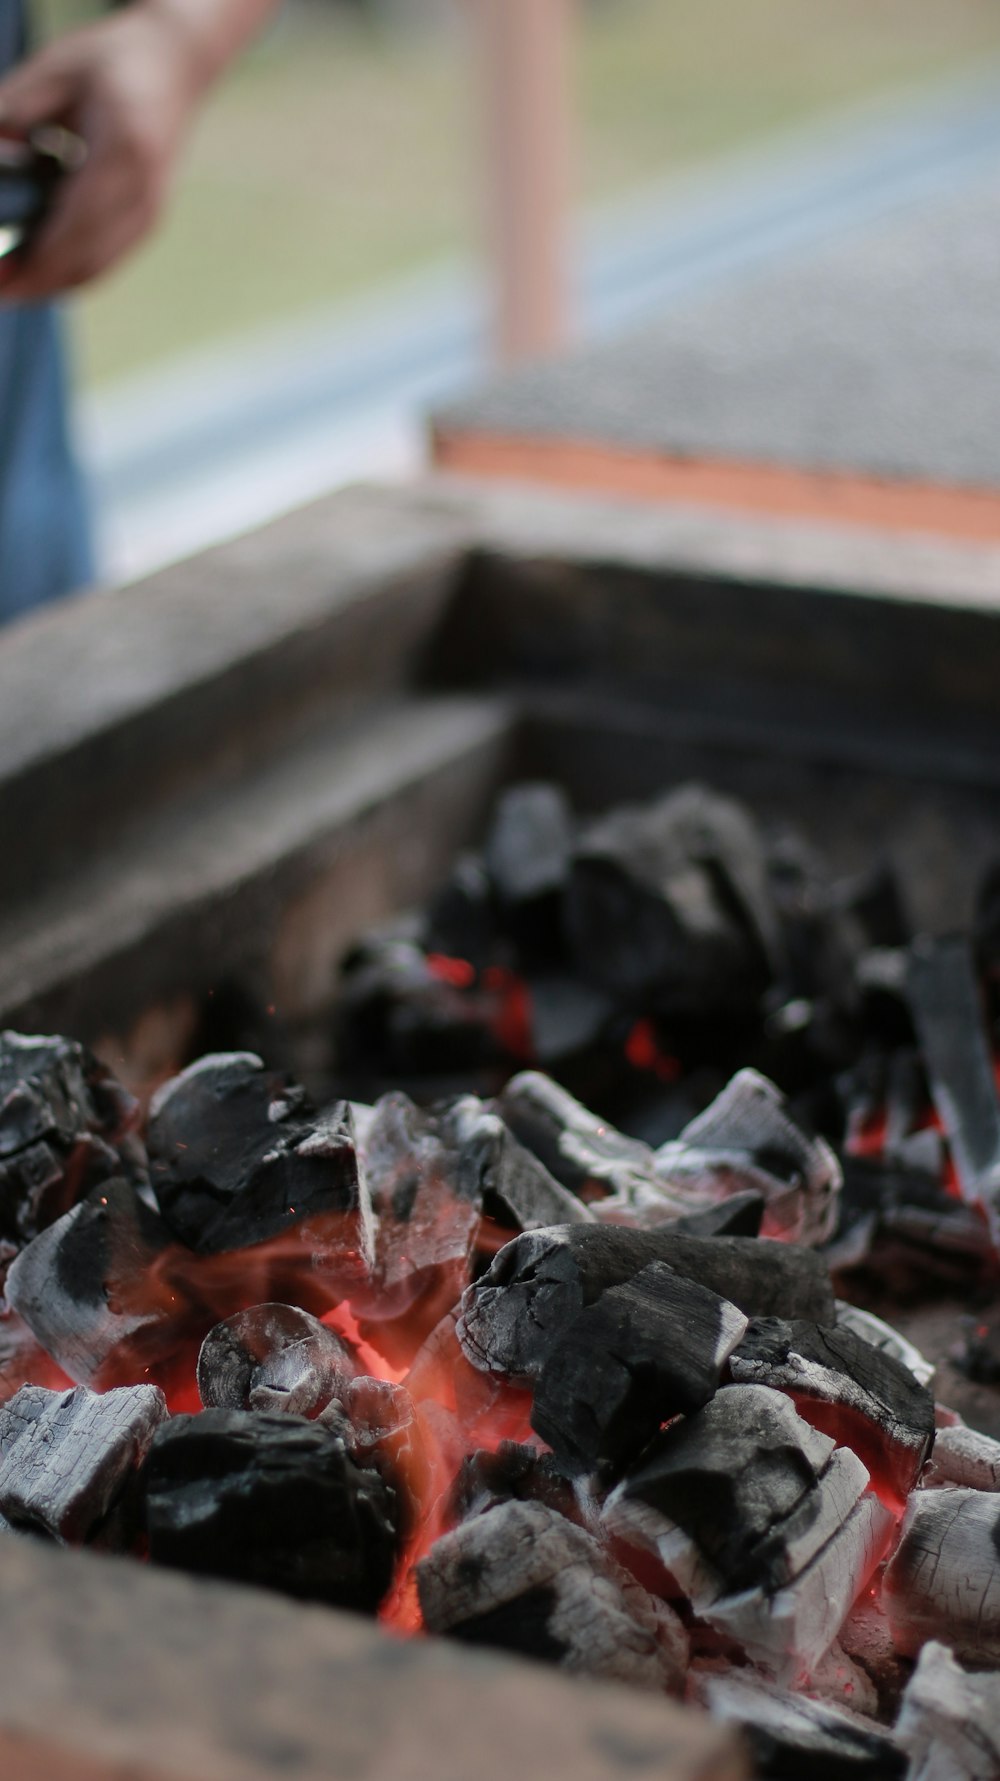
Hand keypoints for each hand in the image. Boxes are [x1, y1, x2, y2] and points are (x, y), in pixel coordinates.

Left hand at [0, 6, 208, 300]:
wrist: (176, 65)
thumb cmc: (114, 62)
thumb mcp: (57, 69)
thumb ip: (16, 109)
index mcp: (125, 151)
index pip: (78, 226)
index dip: (38, 262)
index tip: (3, 279)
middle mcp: (145, 191)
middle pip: (88, 260)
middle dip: (39, 283)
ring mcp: (152, 211)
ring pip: (98, 269)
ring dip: (53, 285)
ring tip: (13, 286)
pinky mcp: (149, 221)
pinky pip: (107, 262)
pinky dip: (72, 274)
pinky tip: (41, 272)